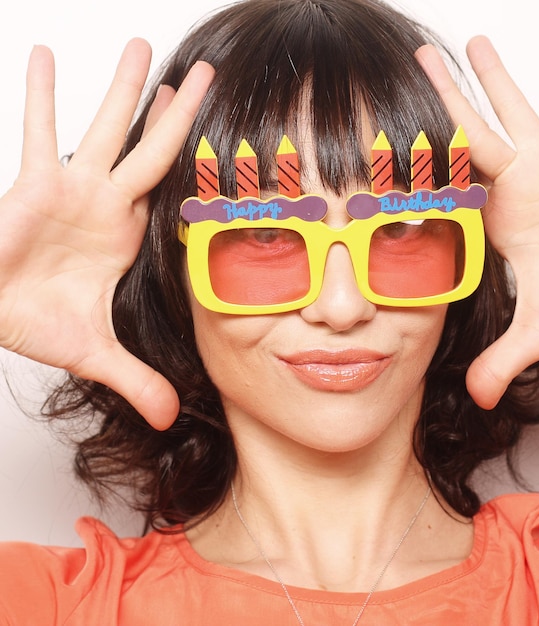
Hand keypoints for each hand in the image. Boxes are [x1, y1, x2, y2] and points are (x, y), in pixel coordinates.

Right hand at [0, 40, 213, 428]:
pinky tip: (42, 55)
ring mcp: (72, 189)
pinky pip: (36, 130)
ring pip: (105, 129)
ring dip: (122, 89)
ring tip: (140, 46)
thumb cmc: (37, 321)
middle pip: (153, 149)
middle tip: (205, 72)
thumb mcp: (96, 351)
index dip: (198, 169)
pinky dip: (41, 94)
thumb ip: (137, 380)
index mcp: (128, 236)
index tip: (224, 141)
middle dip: (178, 112)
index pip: (173, 194)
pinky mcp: (31, 185)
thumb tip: (170, 418)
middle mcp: (107, 204)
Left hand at [416, 33, 538, 408]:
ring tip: (474, 42)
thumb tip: (474, 400)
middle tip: (419, 63)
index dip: (424, 164)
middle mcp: (517, 184)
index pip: (452, 185)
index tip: (392, 140)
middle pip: (473, 133)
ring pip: (518, 109)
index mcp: (496, 219)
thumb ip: (501, 360)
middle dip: (446, 99)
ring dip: (497, 77)